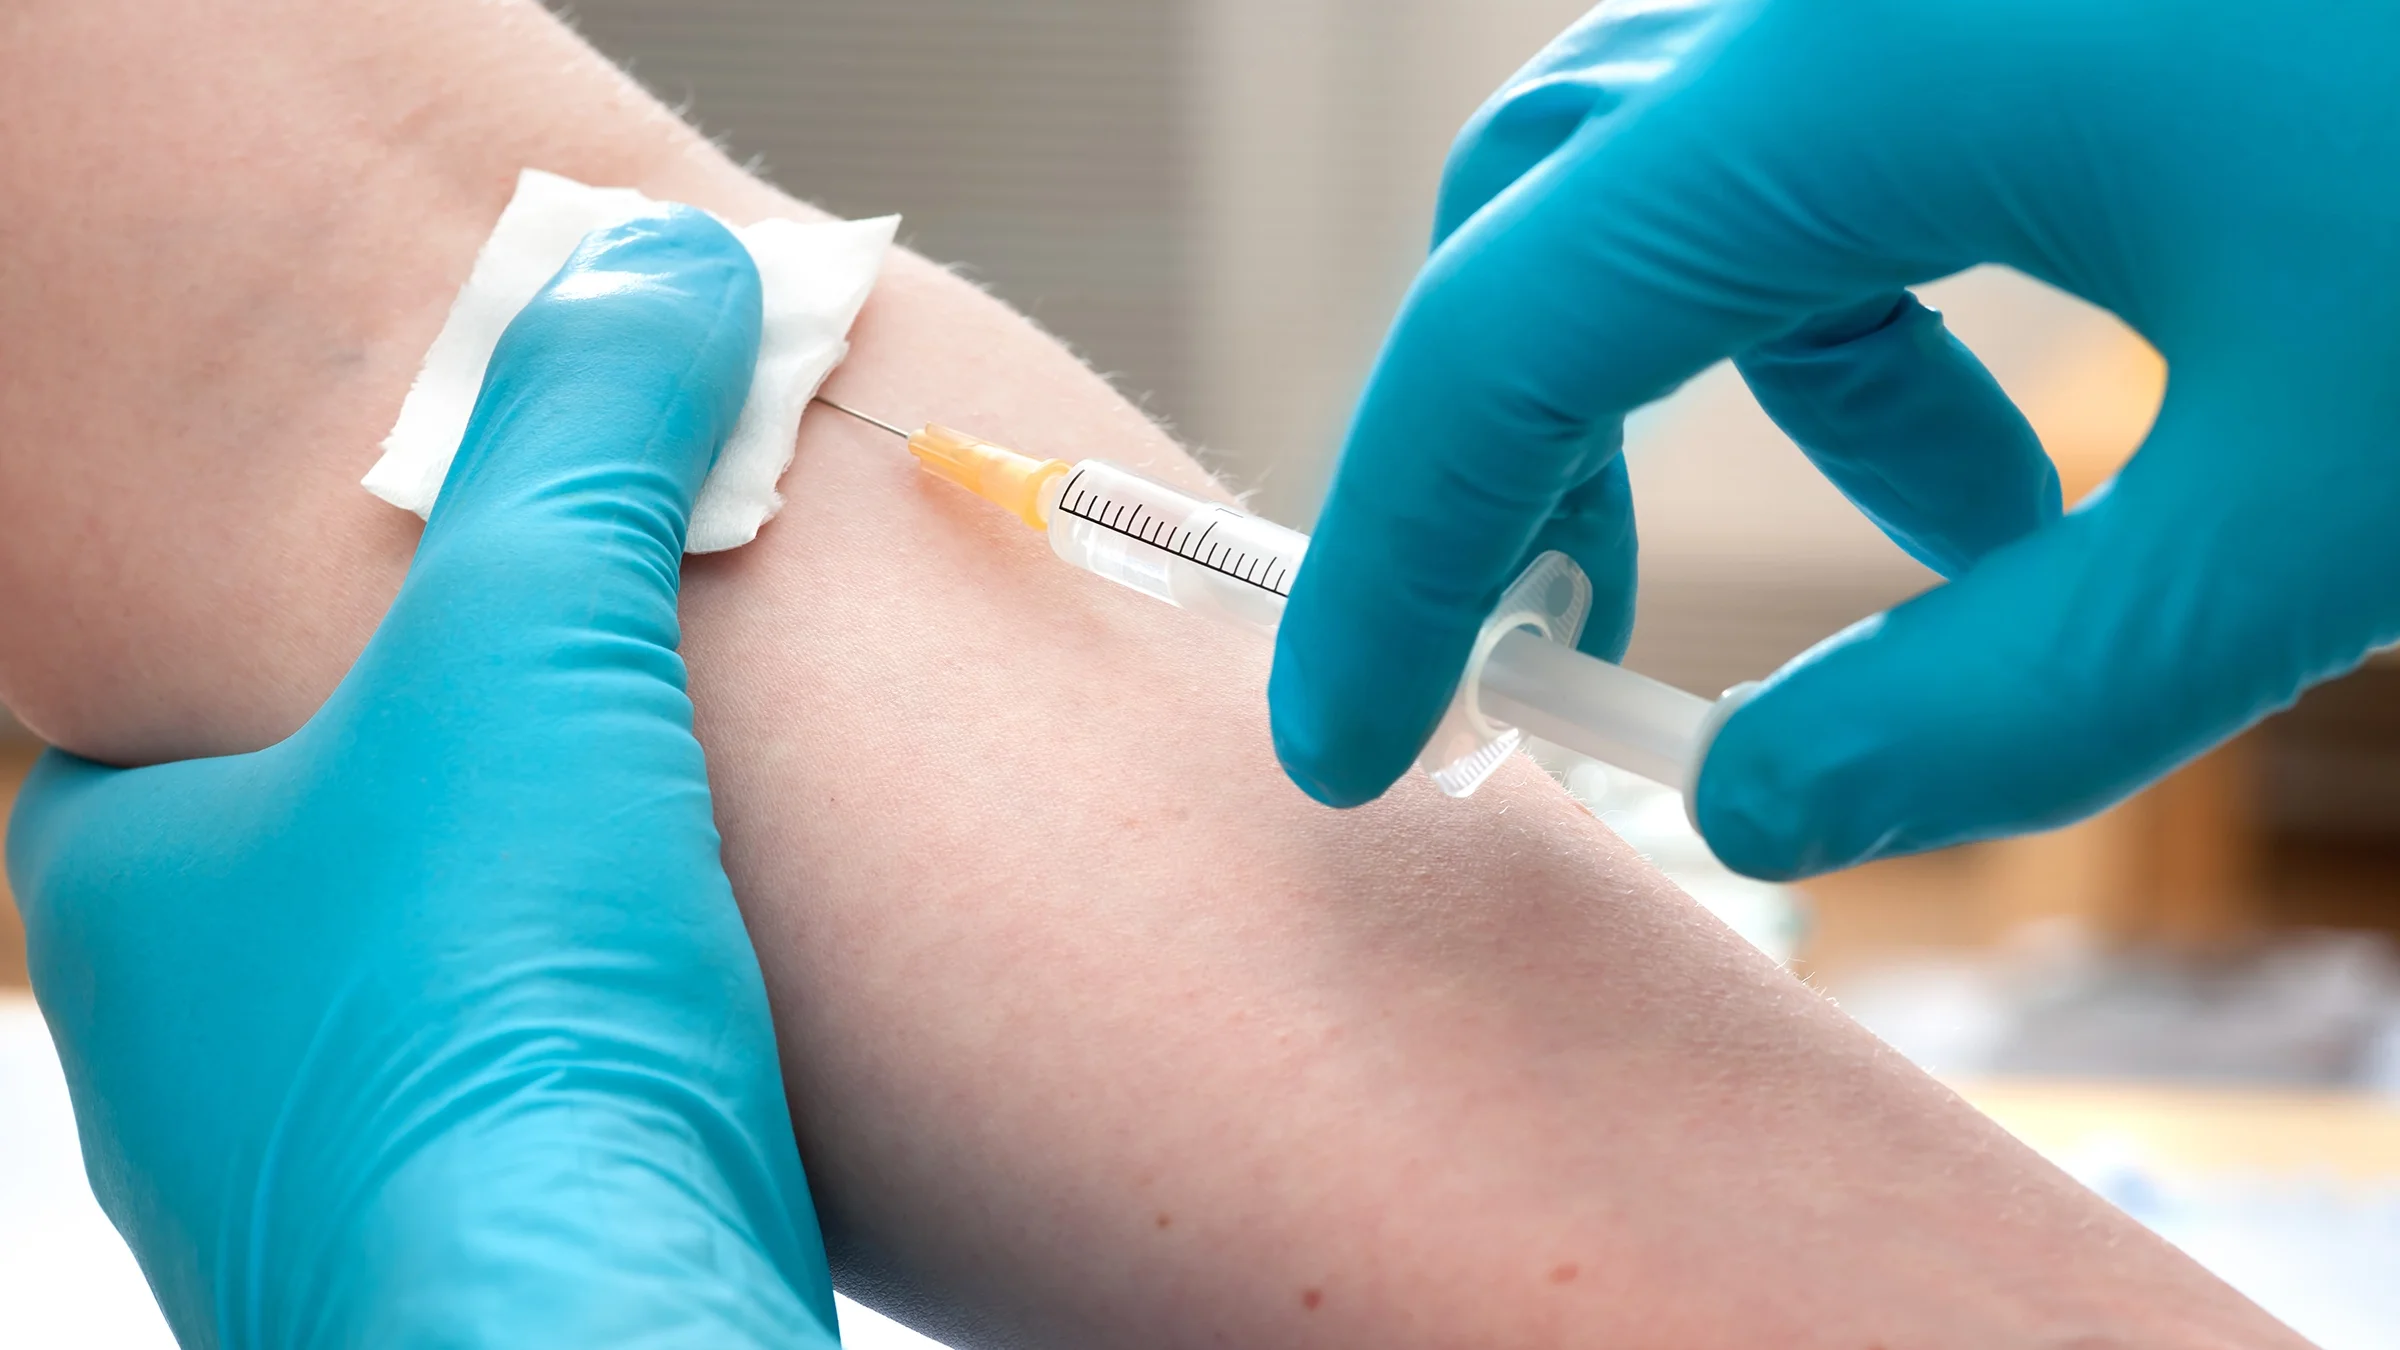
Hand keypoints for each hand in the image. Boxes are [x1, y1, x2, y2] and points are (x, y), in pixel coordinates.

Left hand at [8, 212, 840, 1346]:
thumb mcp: (542, 647)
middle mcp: (196, 1060)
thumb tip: (659, 268)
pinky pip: (527, 1116)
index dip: (316, 638)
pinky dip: (608, 1058)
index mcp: (138, 895)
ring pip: (428, 1002)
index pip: (171, 720)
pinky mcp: (462, 1264)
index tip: (457, 596)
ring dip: (545, 935)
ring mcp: (321, 1182)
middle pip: (320, 857)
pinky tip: (713, 1032)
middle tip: (605, 712)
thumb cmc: (497, 1007)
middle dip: (457, 785)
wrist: (594, 1325)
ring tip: (681, 867)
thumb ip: (585, 444)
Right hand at [1270, 0, 2399, 876]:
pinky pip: (1838, 139)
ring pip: (1695, 178)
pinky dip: (1865, 306)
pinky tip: (2029, 424)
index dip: (1395, 557)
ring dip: (1742, 392)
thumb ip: (2012, 703)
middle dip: (1525, 453)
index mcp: (1865, 69)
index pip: (1501, 338)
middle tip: (1571, 653)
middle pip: (1545, 221)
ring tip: (1945, 552)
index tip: (1352, 741)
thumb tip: (1774, 823)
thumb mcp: (2322, 507)